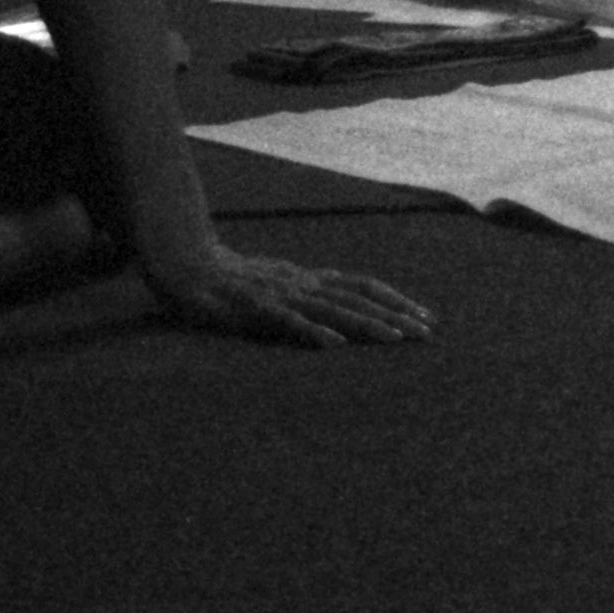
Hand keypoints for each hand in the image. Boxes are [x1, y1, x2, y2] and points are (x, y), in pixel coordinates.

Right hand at [145, 244, 434, 348]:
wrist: (186, 266)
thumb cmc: (230, 281)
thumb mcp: (276, 287)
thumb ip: (304, 297)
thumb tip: (336, 315)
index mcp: (307, 278)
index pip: (361, 285)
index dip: (394, 299)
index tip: (424, 316)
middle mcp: (301, 282)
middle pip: (357, 297)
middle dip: (394, 315)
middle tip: (426, 332)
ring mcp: (280, 294)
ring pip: (332, 309)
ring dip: (367, 325)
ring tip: (397, 340)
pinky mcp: (256, 309)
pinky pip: (290, 322)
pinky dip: (315, 333)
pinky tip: (336, 346)